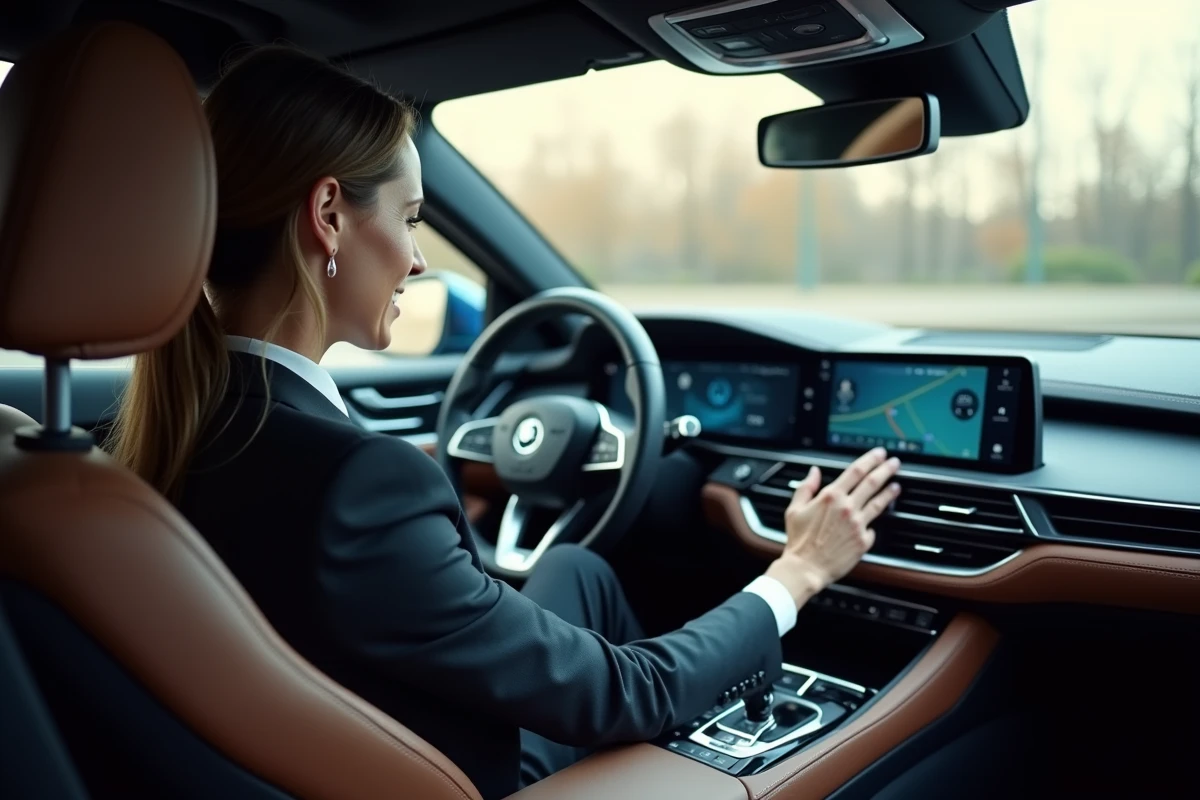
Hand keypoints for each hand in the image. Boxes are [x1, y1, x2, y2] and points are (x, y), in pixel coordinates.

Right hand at [764, 447, 900, 606]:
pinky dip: (873, 525)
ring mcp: (857, 524)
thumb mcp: (794, 509)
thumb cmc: (799, 541)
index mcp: (830, 497)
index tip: (879, 454)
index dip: (870, 460)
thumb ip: (806, 487)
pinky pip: (872, 529)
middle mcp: (847, 508)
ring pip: (879, 503)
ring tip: (896, 486)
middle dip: (886, 470)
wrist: (805, 568)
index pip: (856, 471)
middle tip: (894, 463)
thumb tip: (813, 472)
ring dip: (889, 492)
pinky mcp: (863, 541)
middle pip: (872, 482)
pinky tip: (875, 523)